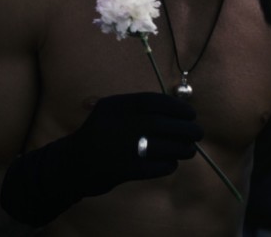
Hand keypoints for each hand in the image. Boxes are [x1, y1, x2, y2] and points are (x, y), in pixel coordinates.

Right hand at [1, 92, 203, 225]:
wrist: (72, 164)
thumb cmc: (97, 135)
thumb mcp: (107, 111)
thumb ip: (135, 107)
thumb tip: (175, 107)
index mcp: (117, 105)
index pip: (156, 101)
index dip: (178, 107)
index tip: (191, 114)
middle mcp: (121, 123)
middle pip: (168, 124)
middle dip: (189, 129)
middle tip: (198, 133)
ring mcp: (125, 147)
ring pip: (169, 146)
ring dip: (184, 148)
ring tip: (187, 150)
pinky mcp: (127, 169)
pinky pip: (161, 166)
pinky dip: (169, 165)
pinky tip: (169, 163)